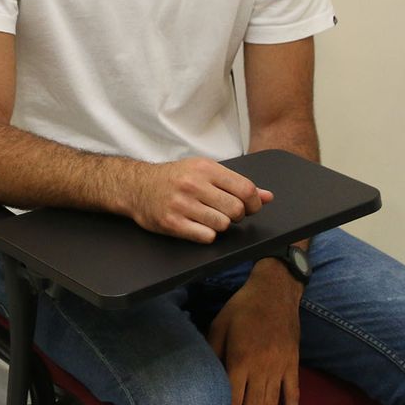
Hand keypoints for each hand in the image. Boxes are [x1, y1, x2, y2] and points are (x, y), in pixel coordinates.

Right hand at [126, 158, 272, 242]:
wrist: (136, 186)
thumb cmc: (174, 178)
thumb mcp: (204, 172)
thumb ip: (236, 183)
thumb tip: (268, 196)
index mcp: (205, 168)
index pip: (245, 189)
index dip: (254, 203)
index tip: (250, 206)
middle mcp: (193, 184)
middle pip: (236, 210)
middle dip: (237, 215)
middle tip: (226, 212)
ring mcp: (182, 204)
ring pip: (223, 225)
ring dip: (220, 225)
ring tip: (209, 218)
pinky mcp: (172, 223)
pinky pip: (206, 236)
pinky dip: (207, 234)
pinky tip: (198, 226)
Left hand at [207, 263, 302, 404]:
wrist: (275, 291)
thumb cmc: (242, 307)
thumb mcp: (219, 325)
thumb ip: (212, 351)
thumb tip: (204, 374)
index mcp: (241, 359)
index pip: (234, 398)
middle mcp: (262, 368)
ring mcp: (280, 368)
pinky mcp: (293, 365)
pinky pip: (293, 394)